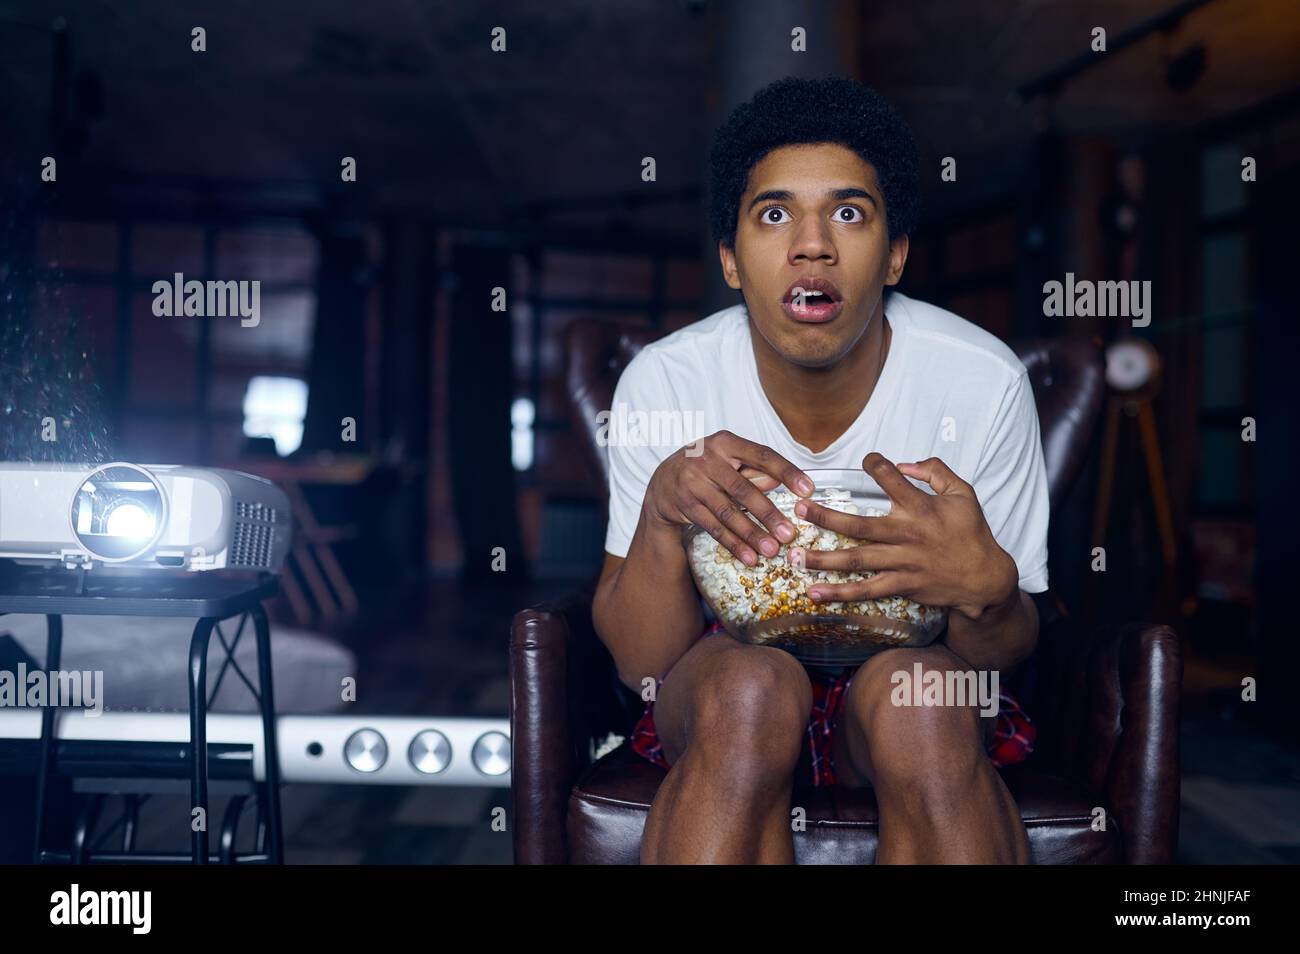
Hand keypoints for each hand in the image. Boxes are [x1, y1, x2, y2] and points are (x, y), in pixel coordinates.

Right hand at [643, 430, 814, 566]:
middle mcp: (706, 459)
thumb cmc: (704, 469)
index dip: (787, 472)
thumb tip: (780, 480)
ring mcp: (692, 482)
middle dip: (768, 514)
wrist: (661, 483)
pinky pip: (714, 527)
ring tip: (772, 550)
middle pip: (743, 489)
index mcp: (725, 442)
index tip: (808, 490)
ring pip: (728, 512)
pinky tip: (749, 556)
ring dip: (751, 534)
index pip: (761, 455)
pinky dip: (733, 544)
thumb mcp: (727, 461)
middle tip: (789, 533)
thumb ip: (753, 470)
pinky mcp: (685, 505)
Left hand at [794, 452, 1017, 617]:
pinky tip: (815, 593)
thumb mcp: (963, 493)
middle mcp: (907, 534)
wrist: (985, 577)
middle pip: (860, 525)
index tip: (865, 460)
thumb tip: (905, 462)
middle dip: (827, 517)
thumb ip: (935, 471)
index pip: (891, 479)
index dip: (876, 465)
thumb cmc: (971, 533)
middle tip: (800, 510)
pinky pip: (867, 590)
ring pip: (857, 560)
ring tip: (796, 556)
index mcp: (921, 508)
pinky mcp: (902, 584)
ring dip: (824, 559)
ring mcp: (903, 562)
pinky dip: (840, 593)